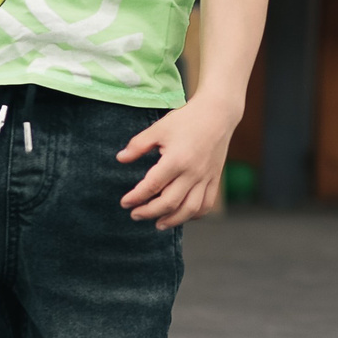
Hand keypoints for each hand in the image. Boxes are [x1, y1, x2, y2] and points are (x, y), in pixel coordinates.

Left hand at [117, 92, 239, 227]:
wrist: (218, 114)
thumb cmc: (186, 119)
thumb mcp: (158, 129)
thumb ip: (138, 145)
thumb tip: (120, 159)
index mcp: (176, 159)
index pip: (152, 186)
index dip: (136, 197)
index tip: (124, 202)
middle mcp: (192, 173)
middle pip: (169, 203)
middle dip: (149, 212)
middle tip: (135, 214)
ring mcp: (206, 178)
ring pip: (189, 209)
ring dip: (172, 220)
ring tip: (158, 224)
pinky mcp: (215, 179)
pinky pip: (206, 204)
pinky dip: (194, 215)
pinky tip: (181, 215)